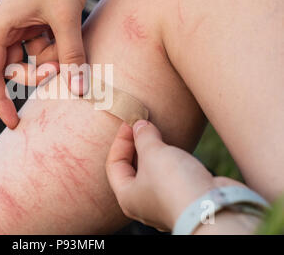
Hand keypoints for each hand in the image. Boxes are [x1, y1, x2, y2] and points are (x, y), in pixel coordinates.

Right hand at [0, 0, 107, 128]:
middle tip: (61, 73)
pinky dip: (60, 49)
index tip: (13, 123)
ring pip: (34, 57)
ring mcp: (24, 20)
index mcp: (0, 24)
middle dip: (38, 75)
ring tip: (71, 49)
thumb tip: (79, 90)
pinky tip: (73, 40)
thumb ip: (71, 56)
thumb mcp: (66, 18)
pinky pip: (46, 44)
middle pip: (14, 67)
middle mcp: (7, 24)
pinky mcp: (40, 17)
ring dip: (54, 61)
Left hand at [106, 120, 242, 230]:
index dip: (120, 140)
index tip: (131, 123)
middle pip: (132, 168)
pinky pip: (171, 175)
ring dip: (155, 152)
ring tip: (160, 134)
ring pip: (153, 172)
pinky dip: (170, 160)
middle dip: (137, 145)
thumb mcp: (153, 152)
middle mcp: (143, 203)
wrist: (215, 206)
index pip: (114, 164)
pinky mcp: (185, 198)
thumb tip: (139, 125)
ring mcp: (165, 202)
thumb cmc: (174, 183)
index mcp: (127, 196)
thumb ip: (143, 136)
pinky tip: (177, 149)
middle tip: (144, 125)